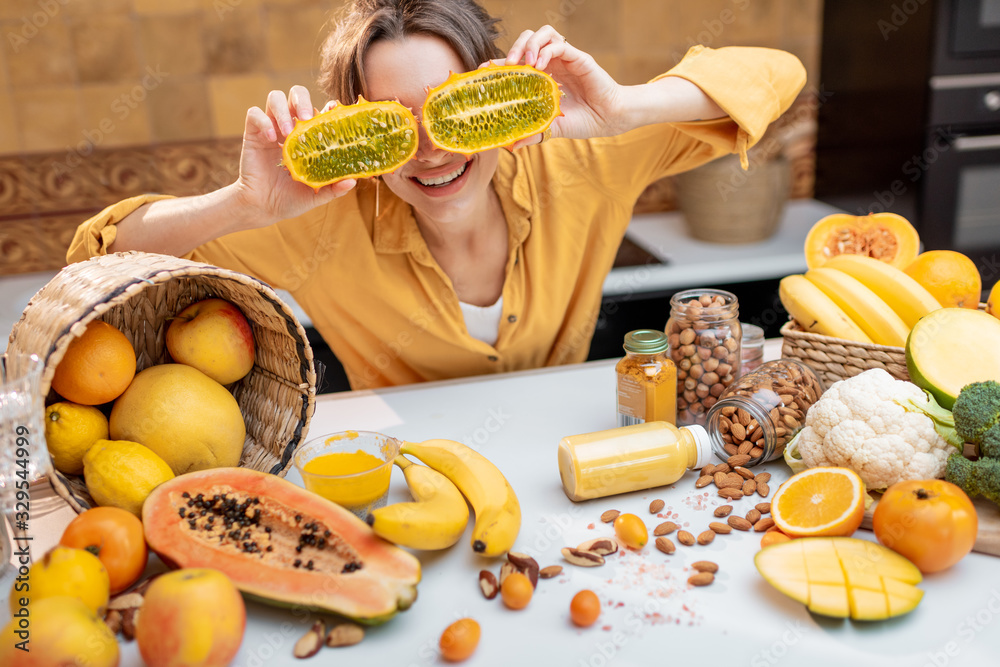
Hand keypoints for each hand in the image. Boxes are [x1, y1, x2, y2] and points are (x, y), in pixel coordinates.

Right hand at [233, 86, 356, 228]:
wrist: (263, 208)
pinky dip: (264, 122)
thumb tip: (353, 181)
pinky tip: (272, 139)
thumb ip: (334, 188)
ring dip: (282, 110)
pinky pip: (255, 114)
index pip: (319, 111)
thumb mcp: (316, 196)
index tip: (333, 111)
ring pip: (275, 97)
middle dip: (302, 100)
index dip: (327, 107)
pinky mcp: (253, 133)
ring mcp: (271, 127)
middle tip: (306, 118)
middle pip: (297, 94)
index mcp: (309, 136)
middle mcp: (291, 127)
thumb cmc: (291, 198)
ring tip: (288, 132)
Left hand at [499, 26, 626, 144]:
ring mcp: (565, 59)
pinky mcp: (579, 58)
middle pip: (527, 40)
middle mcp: (552, 64)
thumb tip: (512, 145)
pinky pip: (560, 45)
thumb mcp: (553, 129)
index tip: (484, 70)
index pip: (517, 62)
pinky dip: (547, 51)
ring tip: (525, 63)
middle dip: (514, 47)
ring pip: (543, 34)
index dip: (500, 62)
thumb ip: (534, 132)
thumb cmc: (583, 121)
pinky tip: (541, 66)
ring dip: (530, 44)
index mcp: (542, 77)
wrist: (609, 120)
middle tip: (508, 65)